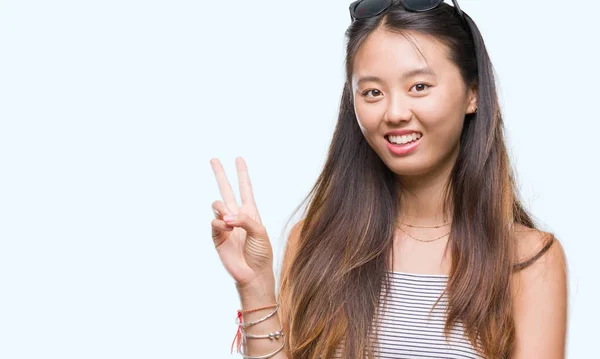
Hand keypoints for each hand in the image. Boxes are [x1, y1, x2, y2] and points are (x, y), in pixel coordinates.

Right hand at [209, 157, 274, 290]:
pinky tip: (227, 230)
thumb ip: (244, 219)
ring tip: (230, 221)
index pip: (245, 188)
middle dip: (220, 174)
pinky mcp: (216, 236)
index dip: (242, 173)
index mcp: (250, 212)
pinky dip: (219, 223)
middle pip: (226, 189)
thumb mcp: (259, 232)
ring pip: (217, 205)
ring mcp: (225, 225)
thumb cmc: (261, 253)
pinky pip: (213, 221)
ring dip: (222, 208)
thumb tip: (225, 216)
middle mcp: (236, 215)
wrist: (253, 274)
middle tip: (213, 159)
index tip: (239, 159)